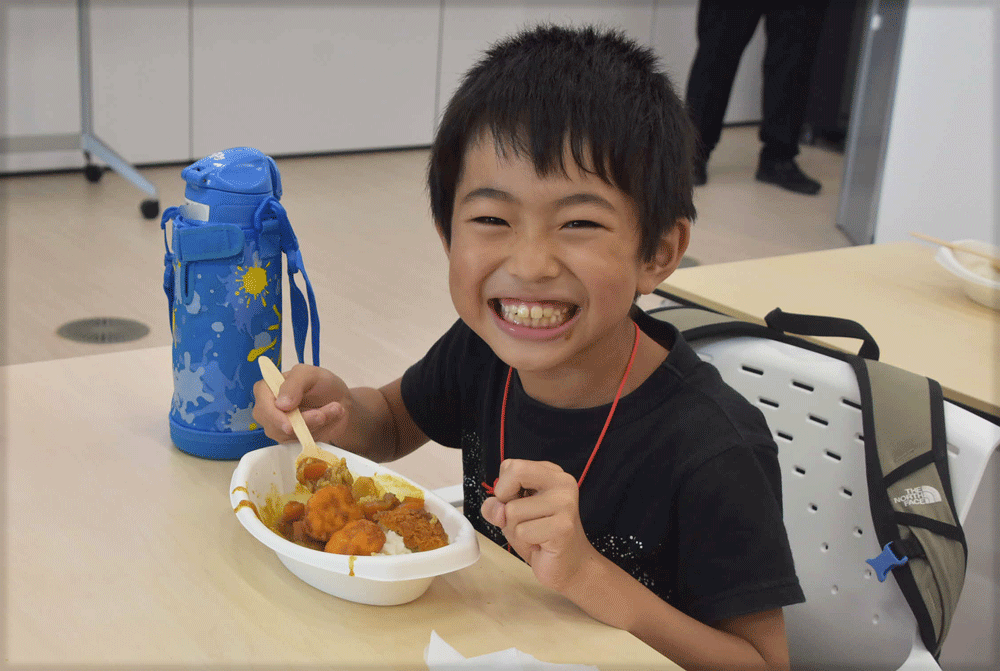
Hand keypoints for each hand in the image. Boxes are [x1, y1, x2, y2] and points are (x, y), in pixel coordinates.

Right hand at [252, 364, 351, 444]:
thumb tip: (280, 404)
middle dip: (304, 422)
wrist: (338, 400)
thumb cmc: (321, 384)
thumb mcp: (310, 374)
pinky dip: (318, 433)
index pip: (262, 406)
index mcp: (267, 389)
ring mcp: (278, 427)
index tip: (290, 426)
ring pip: (291, 436)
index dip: (274, 417)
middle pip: (276, 425)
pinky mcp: (291, 439)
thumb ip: (294, 384)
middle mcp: (268, 410)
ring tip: (333, 410)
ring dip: (315, 425)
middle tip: (324, 414)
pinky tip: (329, 420)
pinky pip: (301, 442)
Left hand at [480, 459, 597, 591]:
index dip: (503, 489)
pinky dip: (525, 542)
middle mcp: (562, 482)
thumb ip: (496, 505)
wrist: (569, 565)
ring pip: (512, 510)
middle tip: (523, 519)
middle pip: (516, 473)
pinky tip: (541, 544)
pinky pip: (523, 531)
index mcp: (550, 472)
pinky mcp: (563, 527)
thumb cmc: (539, 536)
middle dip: (506, 501)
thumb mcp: (510, 515)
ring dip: (516, 530)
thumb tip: (496, 509)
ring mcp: (565, 503)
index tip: (519, 504)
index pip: (510, 466)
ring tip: (536, 534)